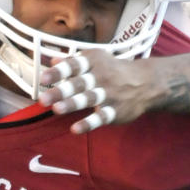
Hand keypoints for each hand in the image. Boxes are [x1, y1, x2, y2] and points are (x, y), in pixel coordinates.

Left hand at [38, 50, 155, 133]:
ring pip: (89, 99)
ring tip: (57, 109)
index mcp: (93, 63)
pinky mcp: (116, 111)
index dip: (58, 72)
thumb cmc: (114, 70)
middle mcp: (100, 77)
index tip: (43, 78)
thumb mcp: (96, 59)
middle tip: (43, 99)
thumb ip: (73, 62)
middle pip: (79, 84)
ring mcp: (109, 95)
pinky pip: (101, 117)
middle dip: (61, 91)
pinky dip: (89, 123)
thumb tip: (52, 61)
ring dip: (73, 104)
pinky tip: (75, 129)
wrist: (146, 83)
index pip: (73, 66)